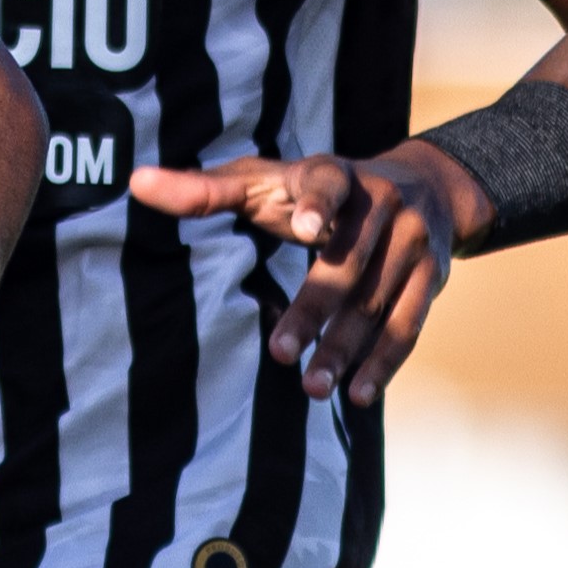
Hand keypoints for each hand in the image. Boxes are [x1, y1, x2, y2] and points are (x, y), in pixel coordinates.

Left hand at [129, 145, 488, 407]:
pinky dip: (385, 363)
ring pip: (378, 302)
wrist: (420, 184)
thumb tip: (136, 184)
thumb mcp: (263, 180)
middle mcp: (381, 204)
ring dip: (347, 348)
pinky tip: (358, 394)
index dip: (317, 203)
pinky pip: (410, 326)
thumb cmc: (312, 188)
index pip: (327, 184)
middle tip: (280, 353)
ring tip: (313, 387)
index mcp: (335, 173)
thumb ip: (204, 188)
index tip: (303, 228)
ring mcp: (413, 242)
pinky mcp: (432, 278)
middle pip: (346, 264)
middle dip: (315, 311)